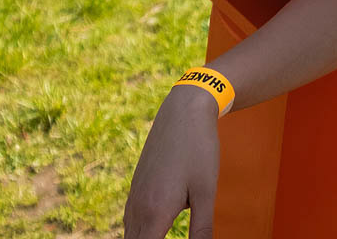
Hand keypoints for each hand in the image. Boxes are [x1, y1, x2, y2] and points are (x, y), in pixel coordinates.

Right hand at [123, 87, 220, 238]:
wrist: (183, 111)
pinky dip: (138, 237)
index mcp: (154, 213)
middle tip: (174, 238)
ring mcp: (133, 198)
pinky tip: (152, 236)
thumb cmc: (199, 150)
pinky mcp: (136, 190)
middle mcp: (137, 209)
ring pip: (130, 238)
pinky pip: (131, 224)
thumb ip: (202, 230)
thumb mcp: (207, 192)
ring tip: (162, 236)